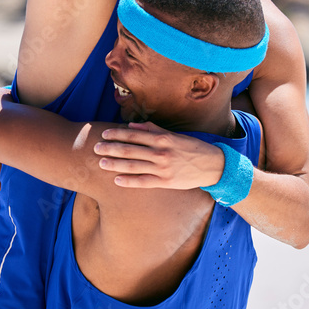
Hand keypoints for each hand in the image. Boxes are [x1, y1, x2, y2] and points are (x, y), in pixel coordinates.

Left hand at [94, 121, 225, 188]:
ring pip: (133, 166)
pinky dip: (129, 181)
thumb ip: (153, 129)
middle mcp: (160, 153)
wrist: (212, 166)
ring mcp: (162, 169)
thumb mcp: (174, 135)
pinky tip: (116, 180)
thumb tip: (133, 125)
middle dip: (111, 148)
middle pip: (130, 150)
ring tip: (101, 163)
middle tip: (95, 148)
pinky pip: (143, 182)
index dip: (117, 134)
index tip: (104, 134)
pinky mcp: (165, 182)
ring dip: (115, 164)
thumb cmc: (191, 148)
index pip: (134, 134)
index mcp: (162, 138)